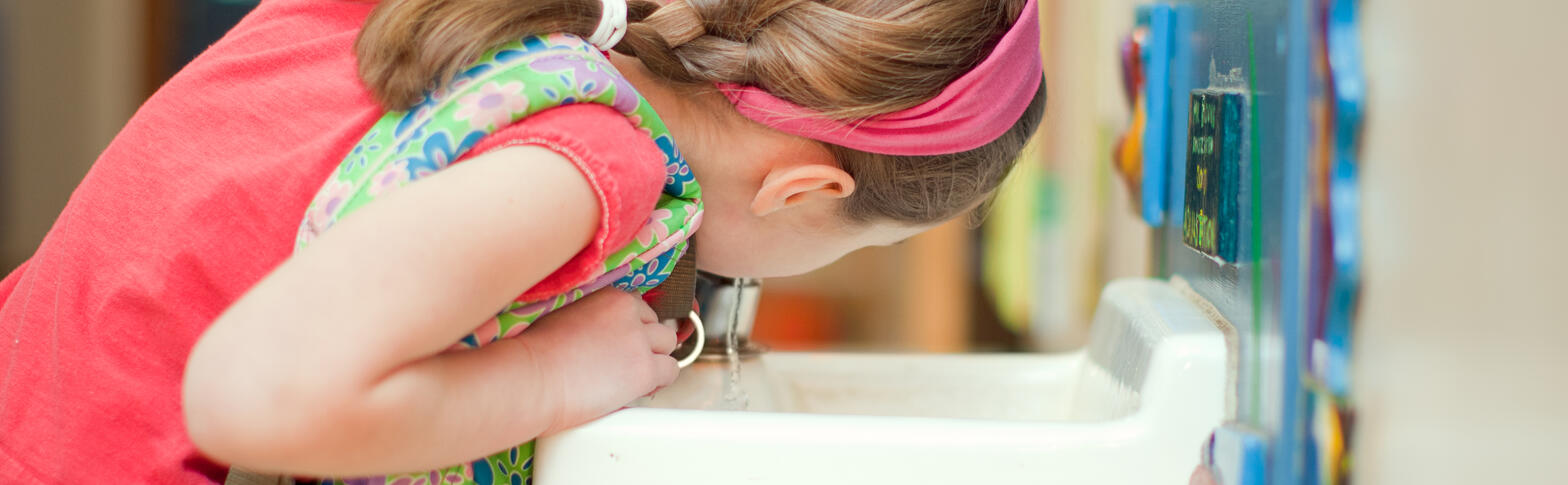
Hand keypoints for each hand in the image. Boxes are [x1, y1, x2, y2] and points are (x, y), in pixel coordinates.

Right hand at [520, 289, 678, 434]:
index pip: (639, 308)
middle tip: (625, 364)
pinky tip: (640, 389)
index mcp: (609, 296)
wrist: (532, 379)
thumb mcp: (562, 317)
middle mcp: (629, 313)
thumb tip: (601, 337)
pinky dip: (658, 381)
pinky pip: (671, 372)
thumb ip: (590, 319)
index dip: (632, 329)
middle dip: (645, 345)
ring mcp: (639, 341)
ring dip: (655, 361)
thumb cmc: (534, 355)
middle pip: (656, 326)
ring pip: (668, 346)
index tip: (621, 345)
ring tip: (632, 377)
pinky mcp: (645, 369)